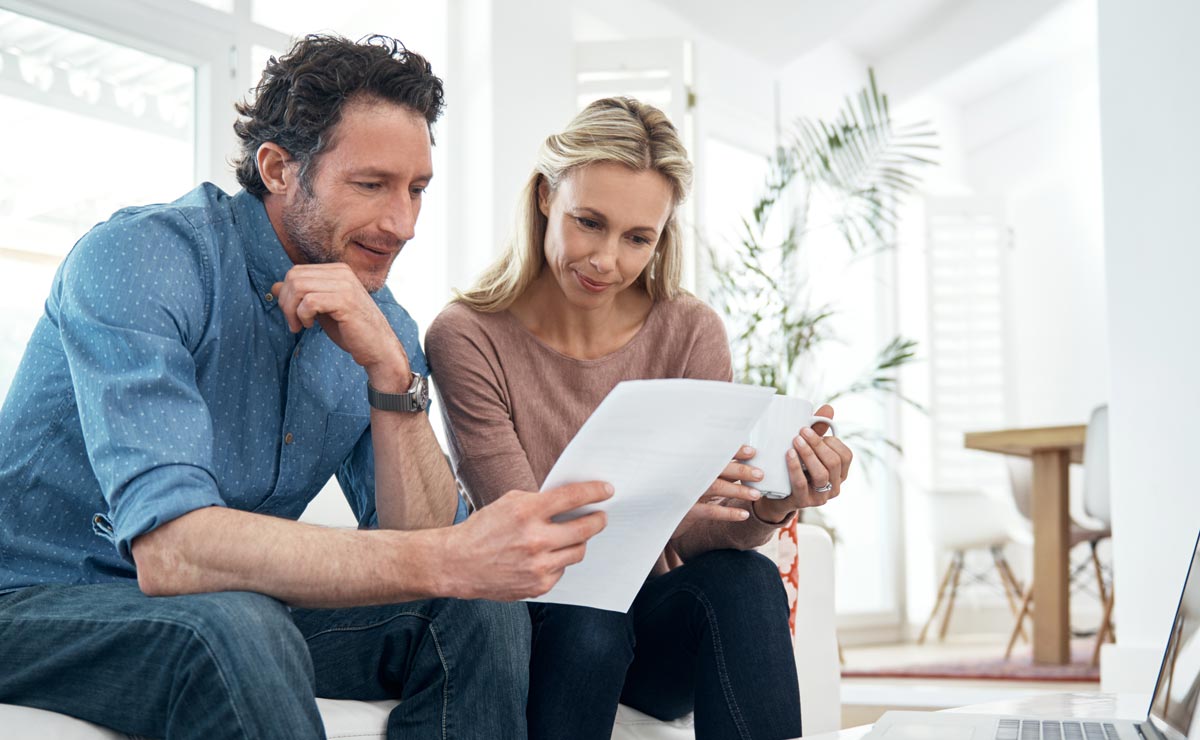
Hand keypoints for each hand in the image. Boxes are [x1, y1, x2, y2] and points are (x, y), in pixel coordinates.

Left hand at [271, 264, 409, 389]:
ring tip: (299, 326)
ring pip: (298, 287)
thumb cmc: (351, 330)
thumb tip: (274, 286)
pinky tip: (310, 326)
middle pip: (294, 277)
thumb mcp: (321, 309)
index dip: (286, 294)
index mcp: (338, 270)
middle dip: (285, 302)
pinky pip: (309, 302)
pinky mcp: (345, 301)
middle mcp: (342, 272)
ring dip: (291, 310)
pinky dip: (302, 316)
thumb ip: (301, 296)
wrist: (378, 348)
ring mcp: (344, 285)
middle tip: (293, 323)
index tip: (292, 315)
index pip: (296, 272)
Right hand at [444, 482, 612, 600]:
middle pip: (585, 528)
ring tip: (576, 535)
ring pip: (578, 551)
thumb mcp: (509, 502)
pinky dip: (559, 560)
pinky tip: (548, 555)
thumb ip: (539, 501)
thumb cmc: (483, 529)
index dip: (595, 492)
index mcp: (527, 512)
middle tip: (601, 516)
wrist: (458, 563)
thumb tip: (572, 502)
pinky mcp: (538, 586)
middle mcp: (535, 540)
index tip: (607, 490)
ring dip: (580, 541)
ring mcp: (538, 566)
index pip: (572, 497)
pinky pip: (562, 569)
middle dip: (598, 520)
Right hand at [672, 445, 762, 538]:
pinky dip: (727, 512)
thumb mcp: (693, 475)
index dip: (734, 450)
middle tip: (760, 474)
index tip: (752, 451)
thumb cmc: (680, 490)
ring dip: (737, 490)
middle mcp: (688, 473)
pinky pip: (708, 511)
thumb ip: (714, 466)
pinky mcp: (684, 510)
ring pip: (715, 487)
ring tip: (756, 494)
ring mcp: (685, 490)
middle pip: (717, 468)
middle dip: (740, 469)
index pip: (716, 452)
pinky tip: (743, 514)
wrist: (657, 513)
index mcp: (692, 461)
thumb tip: (744, 459)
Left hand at [755, 404, 853, 520]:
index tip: (815, 431)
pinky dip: (795, 467)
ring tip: (796, 440)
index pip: (846, 456)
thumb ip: (818, 431)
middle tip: (802, 431)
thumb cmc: (797, 467)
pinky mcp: (803, 502)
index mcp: (840, 473)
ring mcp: (820, 497)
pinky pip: (801, 483)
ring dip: (808, 454)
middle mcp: (834, 486)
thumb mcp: (809, 449)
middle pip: (834, 463)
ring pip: (821, 474)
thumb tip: (828, 408)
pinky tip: (789, 454)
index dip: (832, 442)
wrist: (777, 495)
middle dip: (818, 444)